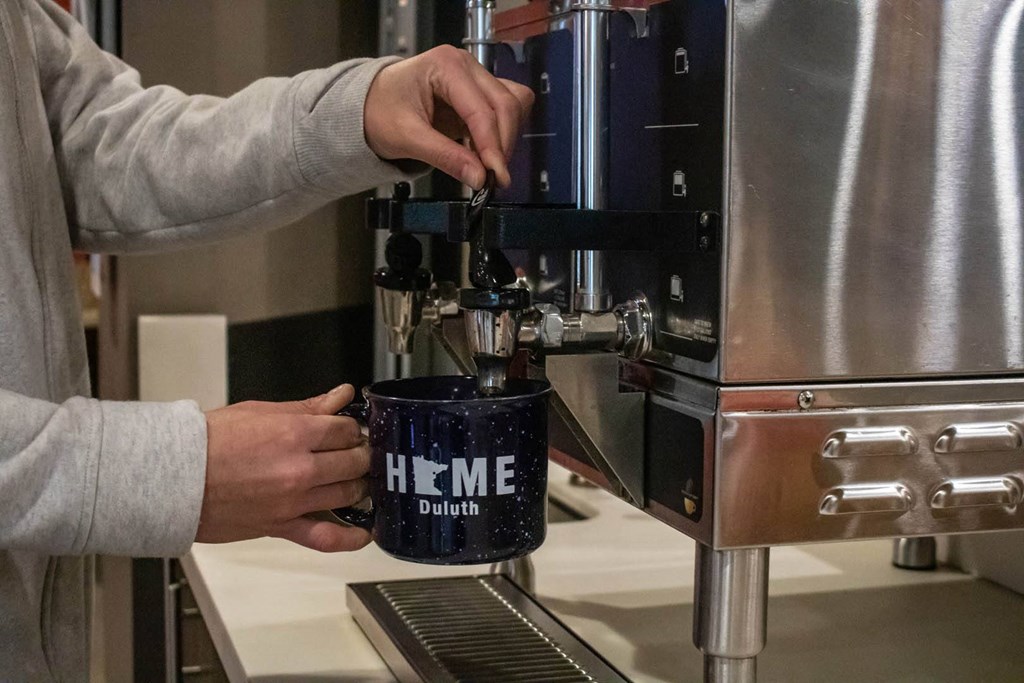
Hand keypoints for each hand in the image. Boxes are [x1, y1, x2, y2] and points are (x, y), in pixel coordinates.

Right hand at [198, 384, 370, 552]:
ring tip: (355, 479)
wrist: (174, 476)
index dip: (351, 429)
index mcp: (295, 433)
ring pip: (349, 493)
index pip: (346, 429)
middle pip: (354, 461)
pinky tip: (365, 531)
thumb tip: (341, 394)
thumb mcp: (261, 411)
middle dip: (359, 454)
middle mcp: (300, 468)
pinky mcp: (281, 526)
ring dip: (358, 485)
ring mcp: (293, 500)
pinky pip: (326, 537)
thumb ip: (308, 407)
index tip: (347, 430)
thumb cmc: (208, 442)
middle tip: (355, 453)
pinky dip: (350, 538)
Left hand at [364, 45, 534, 188]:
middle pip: (506, 105)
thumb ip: (445, 157)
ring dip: (507, 137)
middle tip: (494, 178)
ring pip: (514, 105)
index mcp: (446, 66)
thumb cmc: (379, 111)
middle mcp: (466, 65)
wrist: (367, 105)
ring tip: (486, 164)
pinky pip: (506, 109)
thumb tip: (479, 178)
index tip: (496, 177)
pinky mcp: (479, 93)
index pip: (482, 110)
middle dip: (503, 144)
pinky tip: (484, 152)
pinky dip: (502, 133)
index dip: (493, 146)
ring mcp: (475, 77)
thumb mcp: (406, 137)